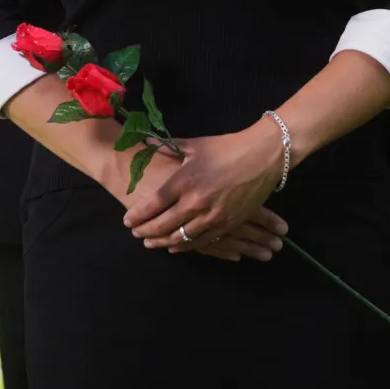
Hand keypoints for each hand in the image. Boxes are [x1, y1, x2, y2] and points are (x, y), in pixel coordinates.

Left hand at [123, 121, 287, 258]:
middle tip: (135, 234)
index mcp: (184, 181)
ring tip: (151, 243)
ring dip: (163, 242)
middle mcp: (195, 202)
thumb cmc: (227, 147)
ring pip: (181, 238)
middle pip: (163, 225)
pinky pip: (202, 241)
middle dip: (146, 232)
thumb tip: (146, 141)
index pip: (153, 204)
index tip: (127, 221)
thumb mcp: (195, 145)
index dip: (137, 215)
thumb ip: (168, 146)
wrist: (263, 156)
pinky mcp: (227, 224)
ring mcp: (212, 216)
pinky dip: (186, 246)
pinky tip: (176, 247)